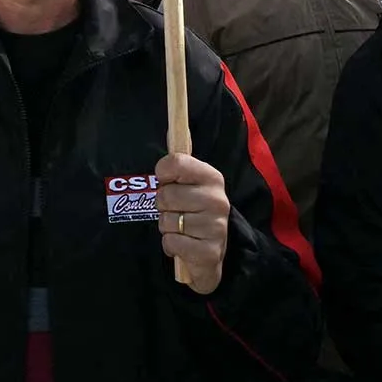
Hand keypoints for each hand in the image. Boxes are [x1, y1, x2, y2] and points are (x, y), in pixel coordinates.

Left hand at [155, 151, 229, 295]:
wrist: (209, 252)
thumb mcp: (189, 185)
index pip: (175, 162)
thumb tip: (170, 130)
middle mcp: (217, 200)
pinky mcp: (209, 251)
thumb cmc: (193, 212)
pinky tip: (183, 244)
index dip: (163, 174)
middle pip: (165, 195)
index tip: (168, 182)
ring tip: (181, 228)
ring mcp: (216, 227)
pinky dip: (171, 245)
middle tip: (176, 211)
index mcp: (212, 177)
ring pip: (166, 221)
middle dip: (163, 206)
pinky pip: (171, 242)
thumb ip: (178, 164)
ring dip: (167, 227)